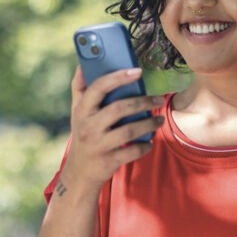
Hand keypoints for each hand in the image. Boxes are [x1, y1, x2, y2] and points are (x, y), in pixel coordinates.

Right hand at [61, 66, 164, 194]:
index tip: (138, 71)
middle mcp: (88, 126)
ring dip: (149, 123)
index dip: (118, 77)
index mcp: (82, 110)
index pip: (98, 88)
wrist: (80, 172)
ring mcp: (98, 145)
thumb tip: (82, 63)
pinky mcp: (109, 161)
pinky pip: (132, 151)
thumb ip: (80, 87)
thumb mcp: (77, 111)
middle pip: (118, 108)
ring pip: (129, 130)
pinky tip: (150, 141)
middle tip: (158, 99)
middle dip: (142, 102)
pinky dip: (145, 146)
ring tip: (159, 120)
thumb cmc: (83, 133)